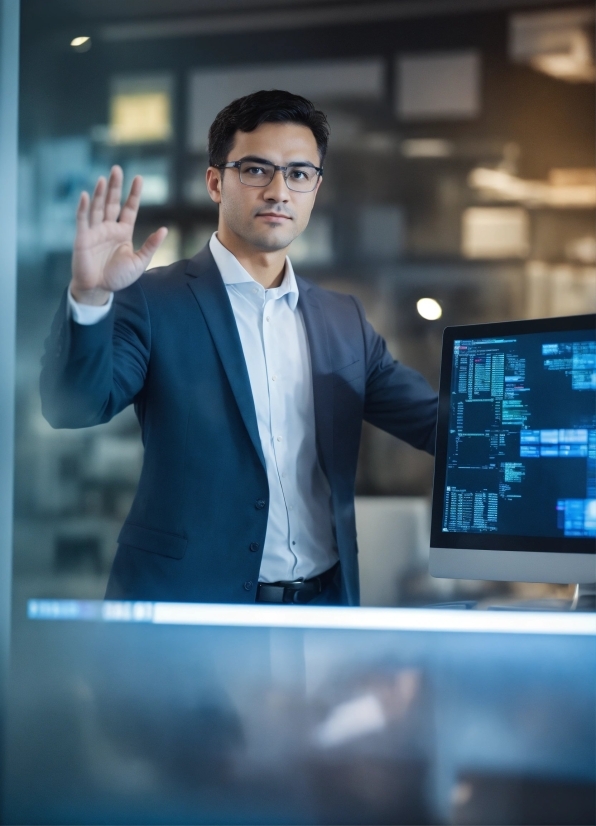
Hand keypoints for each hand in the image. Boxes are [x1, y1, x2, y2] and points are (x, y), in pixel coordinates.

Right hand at [70, 165, 167, 304]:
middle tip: (117, 169)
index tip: (138, 178)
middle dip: (115, 186)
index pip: (129, 208)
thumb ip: (150, 245)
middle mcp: (108, 228)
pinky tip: (85, 195)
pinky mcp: (82, 238)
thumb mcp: (139, 262)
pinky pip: (82, 220)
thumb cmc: (118, 277)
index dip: (133, 194)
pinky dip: (83, 207)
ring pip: (97, 207)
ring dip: (100, 193)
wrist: (98, 290)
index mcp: (123, 232)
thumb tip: (165, 229)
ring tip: (104, 178)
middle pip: (112, 202)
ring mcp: (95, 231)